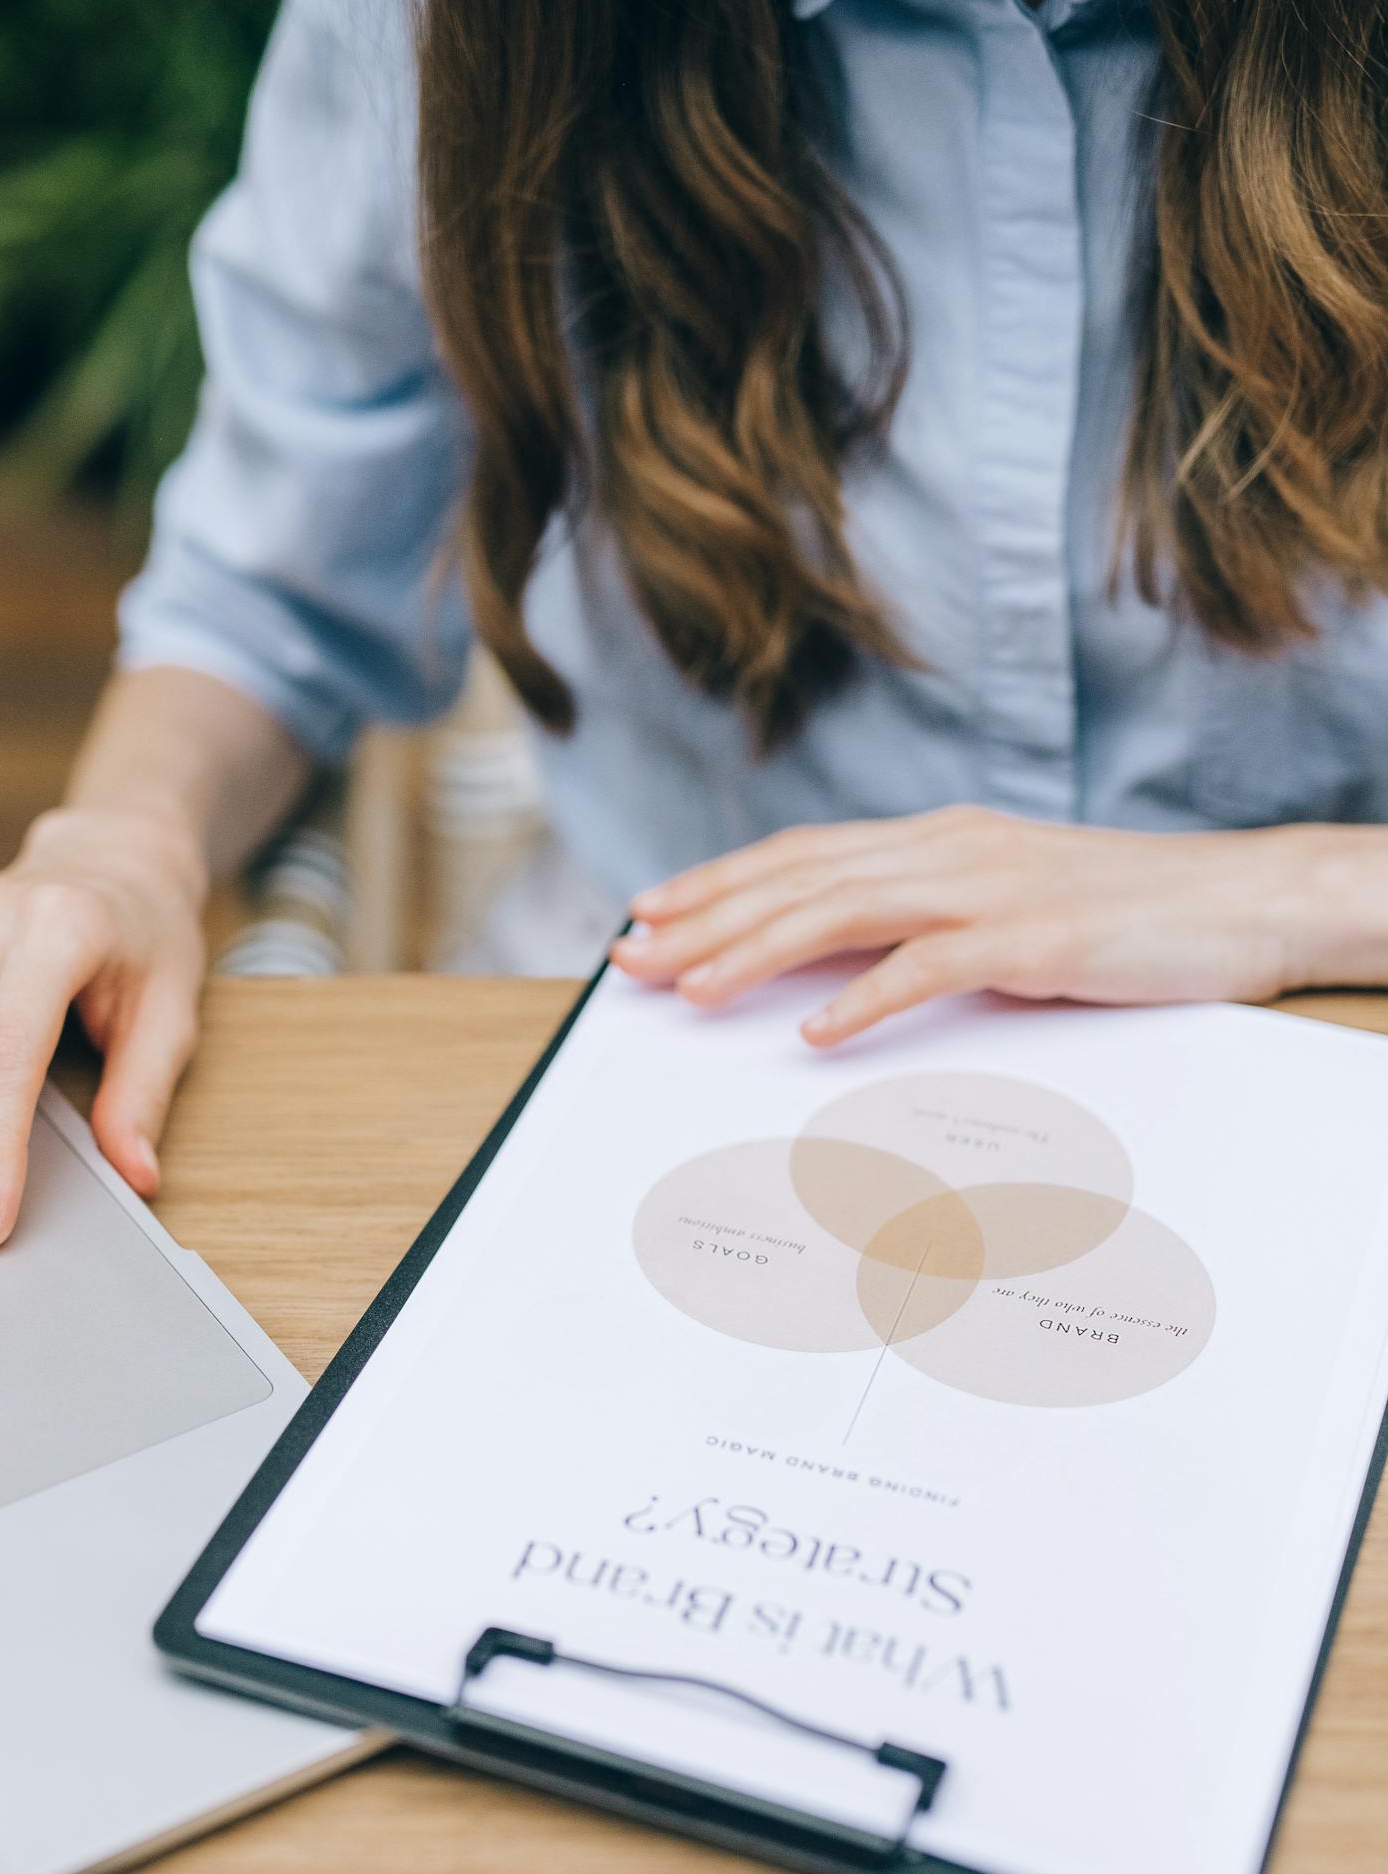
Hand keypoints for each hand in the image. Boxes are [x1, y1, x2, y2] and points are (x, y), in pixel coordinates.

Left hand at [614, 807, 1321, 1043]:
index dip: (718, 883)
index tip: (647, 914)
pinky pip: (929, 966)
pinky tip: (814, 1033)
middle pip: (800, 879)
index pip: (802, 856)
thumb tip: (833, 974)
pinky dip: (864, 998)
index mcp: (938, 840)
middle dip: (707, 918)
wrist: (1241, 899)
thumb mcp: (1004, 911)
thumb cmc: (1125, 916)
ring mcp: (990, 888)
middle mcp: (949, 849)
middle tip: (631, 957)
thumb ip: (924, 925)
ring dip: (758, 952)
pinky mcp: (1033, 937)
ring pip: (843, 911)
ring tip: (693, 991)